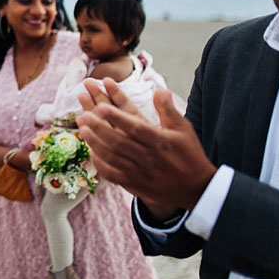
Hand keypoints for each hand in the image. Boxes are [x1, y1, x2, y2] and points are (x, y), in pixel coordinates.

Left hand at [76, 78, 216, 211]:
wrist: (196, 189)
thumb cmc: (188, 154)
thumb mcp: (183, 129)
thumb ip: (168, 110)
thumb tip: (159, 89)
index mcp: (161, 141)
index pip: (136, 127)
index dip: (118, 117)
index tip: (102, 106)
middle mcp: (149, 157)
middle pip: (118, 141)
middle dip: (99, 127)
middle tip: (83, 115)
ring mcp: (140, 172)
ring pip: (112, 157)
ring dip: (95, 142)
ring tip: (82, 128)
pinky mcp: (134, 185)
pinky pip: (112, 174)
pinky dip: (99, 163)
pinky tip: (90, 151)